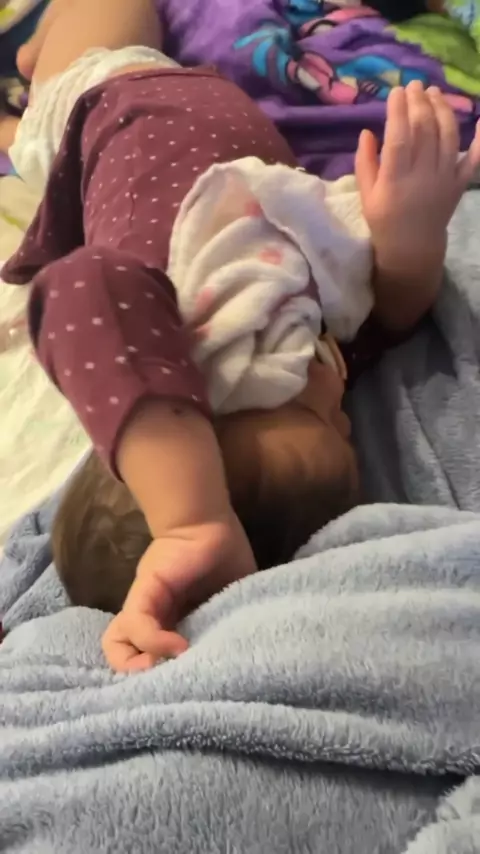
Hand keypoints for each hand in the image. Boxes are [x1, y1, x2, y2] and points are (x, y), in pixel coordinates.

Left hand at [102, 514, 256, 671]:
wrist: (211, 523)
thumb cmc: (226, 560)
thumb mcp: (232, 604)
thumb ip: (227, 631)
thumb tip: (233, 665)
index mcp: (172, 626)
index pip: (151, 663)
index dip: (164, 680)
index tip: (191, 686)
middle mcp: (152, 620)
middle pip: (127, 663)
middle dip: (148, 684)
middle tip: (174, 689)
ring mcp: (144, 607)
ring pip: (118, 649)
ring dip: (139, 669)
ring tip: (167, 670)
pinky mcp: (143, 594)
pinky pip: (137, 627)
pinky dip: (155, 642)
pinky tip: (180, 646)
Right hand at [355, 82, 479, 274]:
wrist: (413, 248)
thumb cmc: (385, 220)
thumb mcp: (366, 195)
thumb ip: (365, 163)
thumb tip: (367, 132)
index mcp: (395, 181)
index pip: (399, 139)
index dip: (398, 112)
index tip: (396, 91)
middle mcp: (422, 176)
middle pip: (425, 131)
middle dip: (420, 103)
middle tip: (414, 85)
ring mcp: (444, 179)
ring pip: (448, 137)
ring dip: (442, 110)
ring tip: (434, 93)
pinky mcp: (459, 184)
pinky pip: (474, 159)